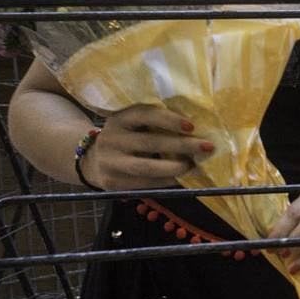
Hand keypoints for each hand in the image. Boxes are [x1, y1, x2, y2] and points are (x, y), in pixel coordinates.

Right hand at [82, 105, 210, 190]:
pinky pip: (145, 184)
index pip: (144, 114)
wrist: (92, 161)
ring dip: (175, 167)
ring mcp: (110, 163)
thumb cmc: (125, 138)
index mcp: (118, 119)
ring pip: (147, 167)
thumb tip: (195, 130)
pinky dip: (167, 181)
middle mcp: (112, 139)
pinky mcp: (113, 184)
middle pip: (150, 142)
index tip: (192, 126)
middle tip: (207, 147)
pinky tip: (181, 179)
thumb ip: (153, 124)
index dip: (169, 119)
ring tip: (194, 166)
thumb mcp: (131, 125)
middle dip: (182, 145)